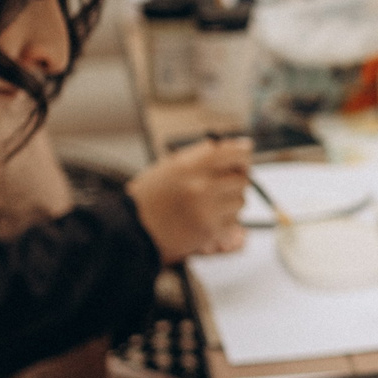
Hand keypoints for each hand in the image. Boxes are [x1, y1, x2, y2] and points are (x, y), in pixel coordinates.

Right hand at [128, 138, 251, 260]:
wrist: (133, 228)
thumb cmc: (151, 196)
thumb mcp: (170, 166)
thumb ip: (202, 155)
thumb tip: (239, 147)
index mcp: (189, 165)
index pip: (234, 153)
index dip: (243, 154)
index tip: (244, 156)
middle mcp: (201, 186)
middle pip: (242, 179)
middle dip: (235, 181)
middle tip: (220, 185)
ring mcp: (207, 210)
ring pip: (241, 201)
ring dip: (230, 202)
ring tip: (208, 204)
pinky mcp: (211, 231)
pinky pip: (235, 222)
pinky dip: (226, 220)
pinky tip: (207, 218)